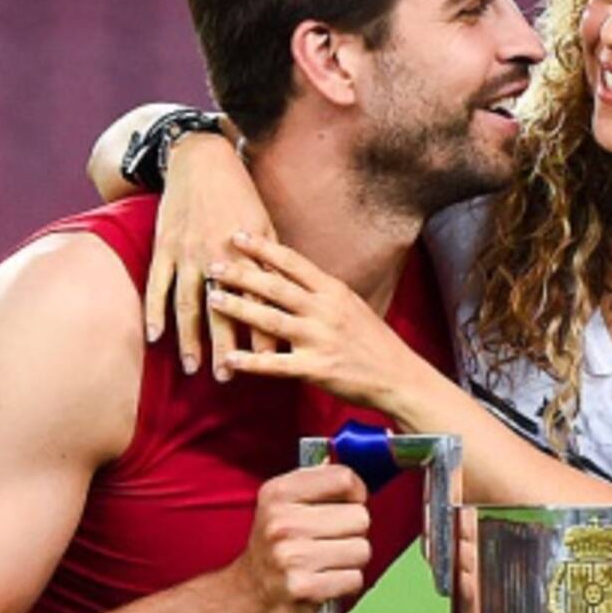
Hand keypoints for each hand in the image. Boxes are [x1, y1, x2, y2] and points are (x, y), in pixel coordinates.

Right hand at [146, 131, 276, 379]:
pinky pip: (156, 285)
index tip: (272, 363)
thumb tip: (288, 297)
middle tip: (226, 378)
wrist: (201, 161)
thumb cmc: (241, 197)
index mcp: (247, 254)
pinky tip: (154, 337)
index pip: (259, 302)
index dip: (264, 333)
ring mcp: (186, 254)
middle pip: (223, 310)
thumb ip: (273, 262)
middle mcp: (217, 257)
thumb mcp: (265, 226)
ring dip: (189, 338)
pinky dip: (154, 311)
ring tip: (192, 367)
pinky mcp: (164, 248)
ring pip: (188, 303)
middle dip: (224, 346)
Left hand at [205, 233, 416, 411]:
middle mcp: (325, 311)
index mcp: (334, 292)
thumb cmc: (375, 343)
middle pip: (276, 286)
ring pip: (270, 319)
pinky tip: (230, 357)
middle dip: (241, 273)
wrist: (399, 377)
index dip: (263, 248)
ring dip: (238, 308)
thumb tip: (293, 275)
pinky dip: (250, 361)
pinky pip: (276, 364)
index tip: (238, 235)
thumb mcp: (352, 307)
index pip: (293, 263)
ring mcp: (320, 339)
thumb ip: (323, 292)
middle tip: (213, 264)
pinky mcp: (316, 369)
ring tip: (212, 299)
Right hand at [228, 463, 370, 612]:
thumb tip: (353, 476)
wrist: (246, 597)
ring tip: (325, 563)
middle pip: (360, 517)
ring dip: (350, 561)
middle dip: (352, 533)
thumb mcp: (284, 504)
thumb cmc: (275, 548)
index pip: (343, 478)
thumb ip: (319, 483)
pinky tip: (323, 581)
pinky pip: (354, 579)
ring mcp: (290, 556)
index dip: (355, 494)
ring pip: (361, 549)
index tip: (346, 505)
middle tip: (328, 542)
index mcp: (279, 493)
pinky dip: (344, 584)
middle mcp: (281, 522)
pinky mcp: (302, 587)